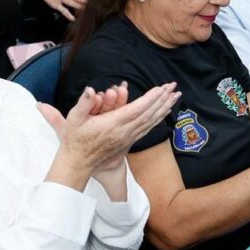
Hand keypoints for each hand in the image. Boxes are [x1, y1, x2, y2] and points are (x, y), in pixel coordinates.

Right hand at [58, 82, 179, 175]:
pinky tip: (165, 112)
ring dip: (164, 107)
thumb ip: (84, 103)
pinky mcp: (128, 141)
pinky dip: (158, 118)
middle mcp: (124, 132)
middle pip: (148, 114)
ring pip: (151, 121)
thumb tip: (91, 90)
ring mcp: (128, 138)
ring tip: (175, 96)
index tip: (161, 88)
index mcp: (112, 125)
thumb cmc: (75, 139)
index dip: (150, 99)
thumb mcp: (74, 119)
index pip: (136, 110)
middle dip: (162, 99)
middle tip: (173, 87)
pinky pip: (147, 128)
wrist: (78, 163)